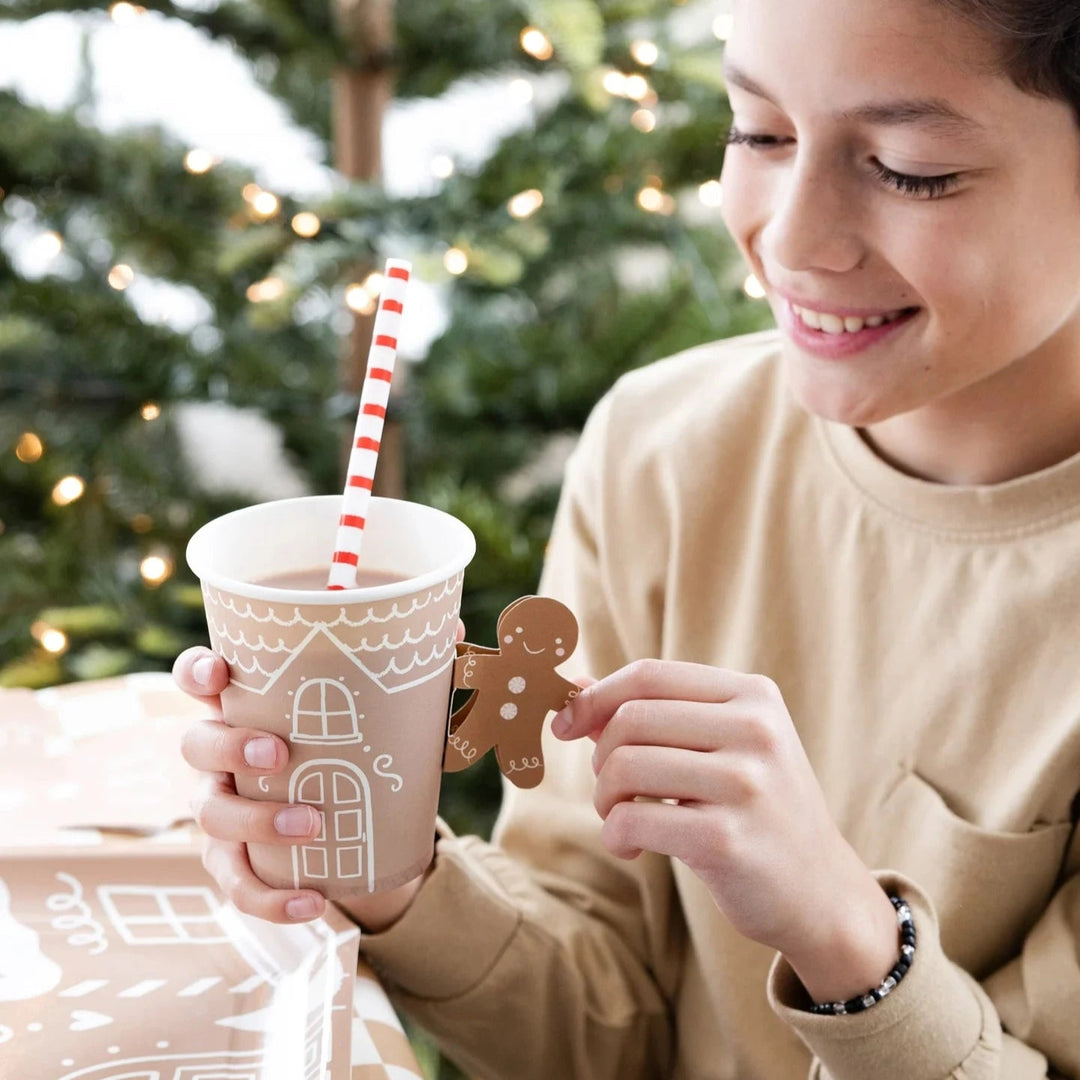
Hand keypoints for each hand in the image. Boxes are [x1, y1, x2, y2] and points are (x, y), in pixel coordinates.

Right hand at [172, 620, 465, 928]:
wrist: (362, 828)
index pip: (201, 678)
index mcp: (249, 706)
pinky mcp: (235, 862)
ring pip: (212, 816)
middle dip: (229, 745)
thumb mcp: (383, 711)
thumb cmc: (357, 748)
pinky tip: (312, 903)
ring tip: (311, 824)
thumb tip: (454, 625)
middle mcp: (222, 756)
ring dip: (256, 820)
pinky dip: (271, 899)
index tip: (218, 672)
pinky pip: (238, 885)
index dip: (197, 671)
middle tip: (279, 752)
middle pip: (195, 743)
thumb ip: (411, 671)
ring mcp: (223, 809)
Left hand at [551, 659, 898, 1001]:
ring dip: (605, 797)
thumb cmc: (757, 811)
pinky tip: (630, 847)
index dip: (595, 697)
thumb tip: (577, 685)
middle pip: (631, 718)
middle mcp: (756, 730)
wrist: (821, 894)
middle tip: (613, 789)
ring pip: (624, 765)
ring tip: (621, 818)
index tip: (565, 725)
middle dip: (601, 756)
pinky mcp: (727, 840)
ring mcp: (746, 784)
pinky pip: (633, 819)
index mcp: (753, 695)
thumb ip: (654, 714)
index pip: (649, 675)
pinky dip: (615, 835)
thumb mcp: (721, 748)